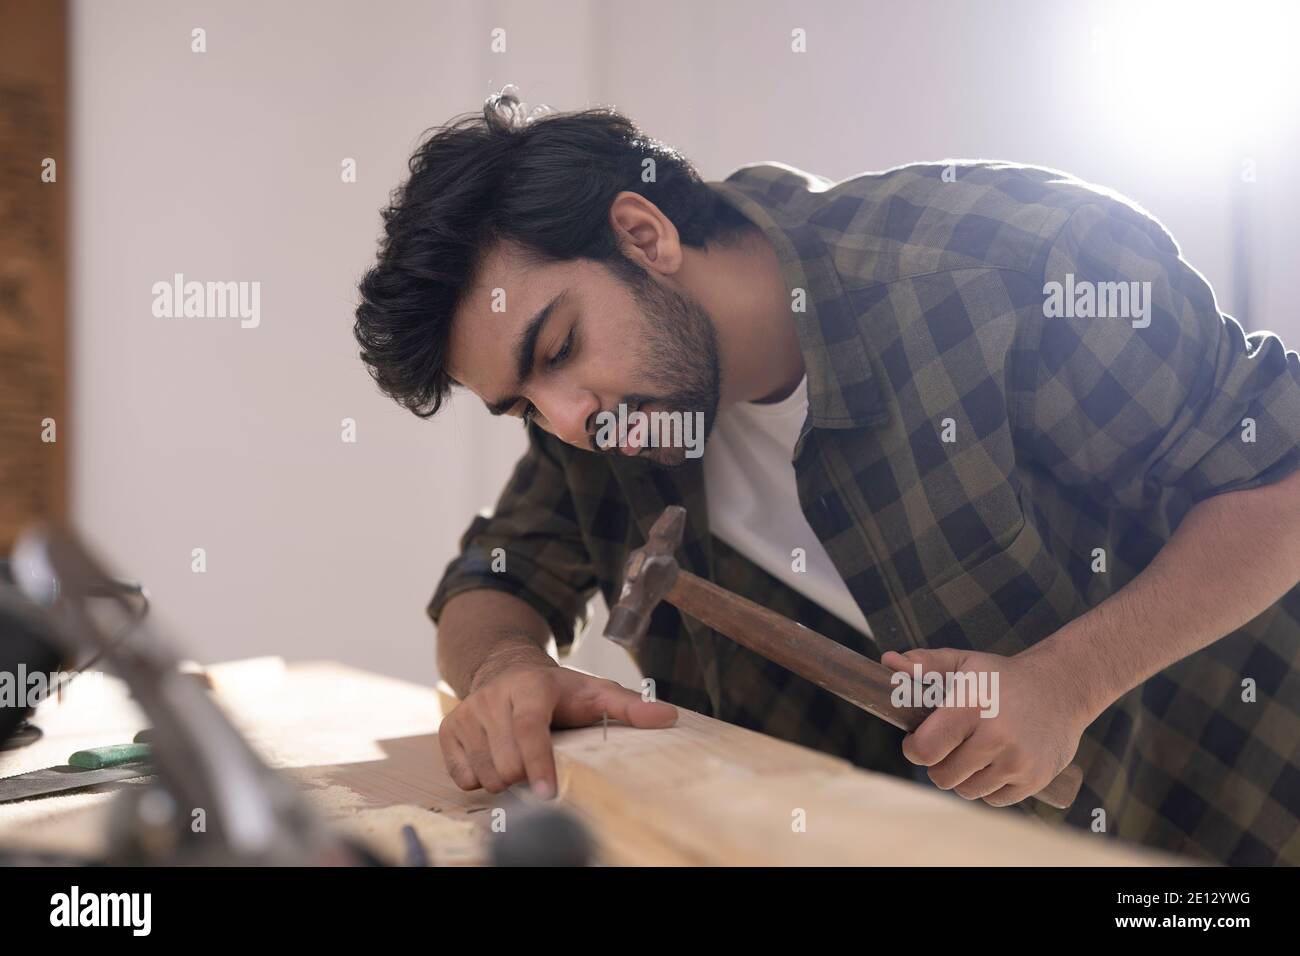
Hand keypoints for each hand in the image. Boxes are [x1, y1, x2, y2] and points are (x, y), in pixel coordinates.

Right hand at [438, 661, 677, 798]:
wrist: (507, 669)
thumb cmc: (558, 689)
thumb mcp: (595, 692)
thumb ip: (630, 706)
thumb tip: (668, 716)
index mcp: (530, 687)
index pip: (529, 731)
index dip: (537, 764)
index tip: (546, 795)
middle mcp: (492, 698)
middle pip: (507, 763)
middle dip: (527, 776)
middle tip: (541, 766)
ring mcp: (467, 714)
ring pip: (485, 775)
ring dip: (506, 780)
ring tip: (520, 758)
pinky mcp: (449, 731)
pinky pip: (463, 777)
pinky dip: (482, 778)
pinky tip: (497, 758)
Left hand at [880, 646, 1089, 806]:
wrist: (1062, 688)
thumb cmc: (1002, 677)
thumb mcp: (964, 663)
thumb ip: (924, 664)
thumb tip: (888, 661)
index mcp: (972, 706)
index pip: (925, 749)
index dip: (914, 748)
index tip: (917, 740)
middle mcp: (996, 737)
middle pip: (941, 776)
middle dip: (937, 763)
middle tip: (948, 745)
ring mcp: (1018, 761)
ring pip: (967, 791)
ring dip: (962, 776)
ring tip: (972, 752)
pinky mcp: (1035, 779)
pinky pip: (993, 800)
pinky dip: (988, 787)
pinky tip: (994, 762)